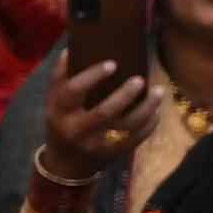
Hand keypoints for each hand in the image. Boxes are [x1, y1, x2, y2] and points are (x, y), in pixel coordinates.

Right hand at [43, 59, 156, 176]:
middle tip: (140, 79)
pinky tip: (157, 111)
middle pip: (103, 112)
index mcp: (59, 112)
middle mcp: (77, 130)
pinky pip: (136, 139)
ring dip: (146, 108)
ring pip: (126, 127)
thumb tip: (72, 49)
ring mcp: (96, 144)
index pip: (73, 92)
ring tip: (159, 91)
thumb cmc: (61, 122)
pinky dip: (149, 125)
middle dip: (125, 95)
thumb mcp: (54, 102)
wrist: (66, 164)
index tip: (112, 64)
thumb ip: (61, 78)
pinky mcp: (113, 154)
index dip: (92, 76)